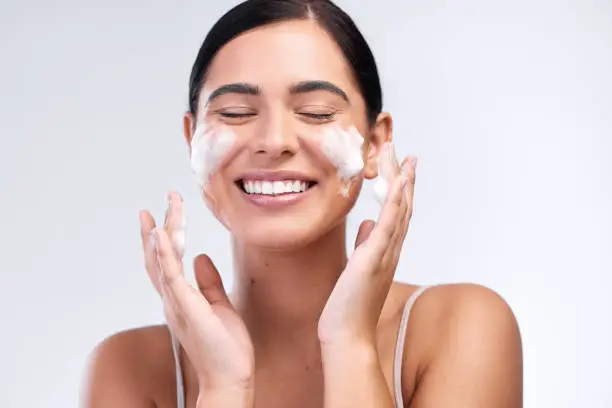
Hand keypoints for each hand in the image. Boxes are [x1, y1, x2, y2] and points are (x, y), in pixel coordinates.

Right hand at [139, 192, 253, 392]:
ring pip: (162, 261)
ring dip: (161, 233)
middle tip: (167, 199)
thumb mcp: (219, 305)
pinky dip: (163, 254)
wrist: (230, 377)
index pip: (166, 262)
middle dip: (162, 226)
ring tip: (160, 209)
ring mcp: (176, 303)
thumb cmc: (225, 348)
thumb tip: (201, 258)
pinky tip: (160, 235)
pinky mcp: (186, 307)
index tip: (162, 215)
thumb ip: (209, 282)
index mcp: (181, 298)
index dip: (162, 238)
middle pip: (160, 256)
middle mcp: (173, 299)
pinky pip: (171, 276)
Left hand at [318, 143, 416, 345]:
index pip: (396, 213)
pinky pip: (388, 225)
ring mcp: (385, 253)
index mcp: (385, 251)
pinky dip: (396, 202)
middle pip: (401, 206)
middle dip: (403, 177)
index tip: (401, 165)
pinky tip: (398, 182)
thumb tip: (367, 223)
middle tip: (404, 150)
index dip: (400, 188)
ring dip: (402, 182)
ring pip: (398, 210)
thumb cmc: (349, 306)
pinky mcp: (373, 258)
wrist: (347, 335)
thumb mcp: (356, 267)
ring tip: (404, 156)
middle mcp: (390, 249)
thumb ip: (366, 243)